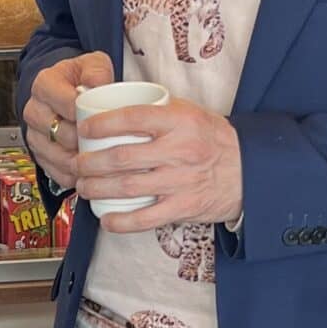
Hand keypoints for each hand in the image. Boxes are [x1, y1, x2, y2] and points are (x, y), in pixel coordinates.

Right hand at [22, 51, 113, 188]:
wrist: (67, 90)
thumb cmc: (80, 78)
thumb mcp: (92, 64)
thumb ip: (97, 71)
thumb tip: (98, 85)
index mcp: (44, 85)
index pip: (62, 102)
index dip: (82, 114)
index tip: (99, 118)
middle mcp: (34, 110)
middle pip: (57, 132)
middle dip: (82, 140)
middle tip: (102, 141)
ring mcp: (35, 135)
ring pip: (54, 156)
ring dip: (78, 162)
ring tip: (98, 159)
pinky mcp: (40, 155)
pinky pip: (54, 172)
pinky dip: (72, 176)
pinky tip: (88, 173)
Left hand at [76, 97, 243, 231]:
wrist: (249, 170)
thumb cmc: (213, 139)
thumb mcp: (191, 113)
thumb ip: (158, 111)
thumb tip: (115, 106)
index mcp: (180, 121)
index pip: (132, 118)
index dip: (102, 124)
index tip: (85, 128)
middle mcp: (179, 151)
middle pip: (122, 157)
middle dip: (90, 162)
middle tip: (77, 163)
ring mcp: (180, 181)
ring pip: (127, 187)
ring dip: (97, 188)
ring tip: (83, 186)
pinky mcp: (183, 207)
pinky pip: (145, 218)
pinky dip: (121, 222)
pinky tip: (105, 219)